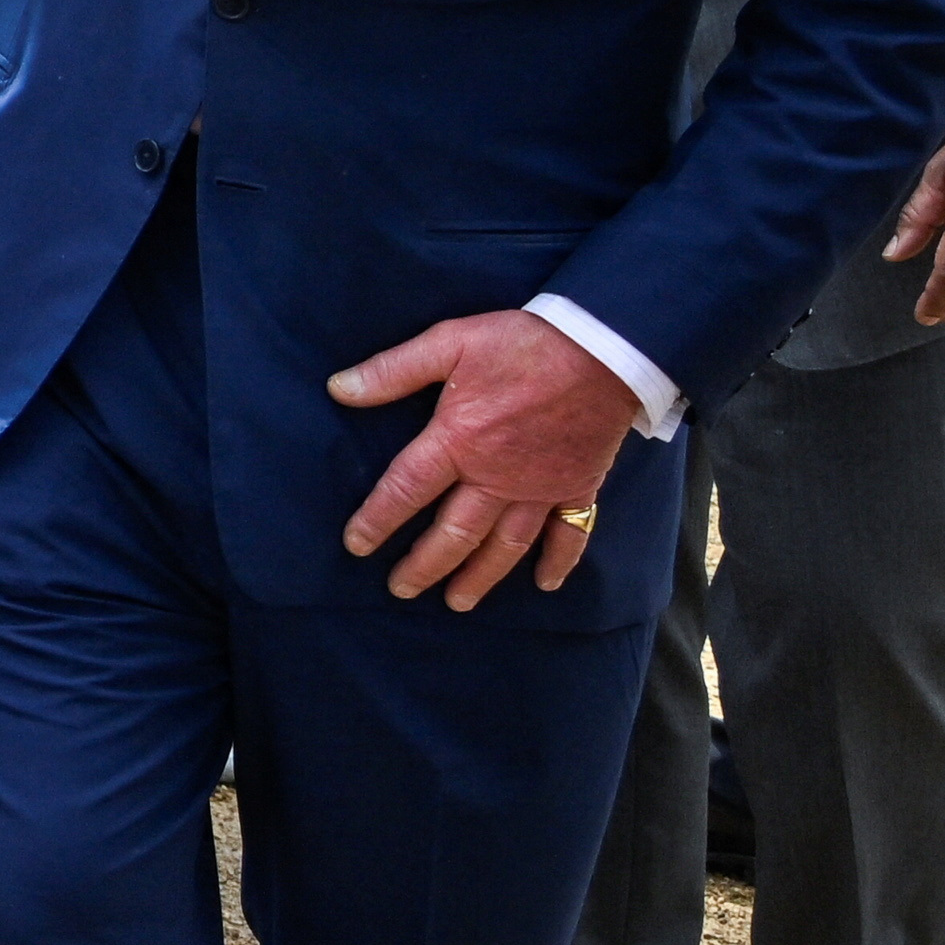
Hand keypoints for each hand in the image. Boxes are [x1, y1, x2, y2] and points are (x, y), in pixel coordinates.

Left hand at [328, 311, 634, 607]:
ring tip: (456, 601)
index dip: (378, 520)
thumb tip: (338, 388)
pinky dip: (559, 562)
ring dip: (480, 576)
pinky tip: (544, 585)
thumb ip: (393, 370)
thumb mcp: (450, 343)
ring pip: (505, 545)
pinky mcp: (578, 485)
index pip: (405, 491)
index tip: (357, 546)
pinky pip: (570, 534)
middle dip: (425, 565)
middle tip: (400, 589)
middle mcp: (496, 477)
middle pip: (454, 533)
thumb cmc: (524, 343)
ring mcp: (540, 487)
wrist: (605, 347)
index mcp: (458, 442)